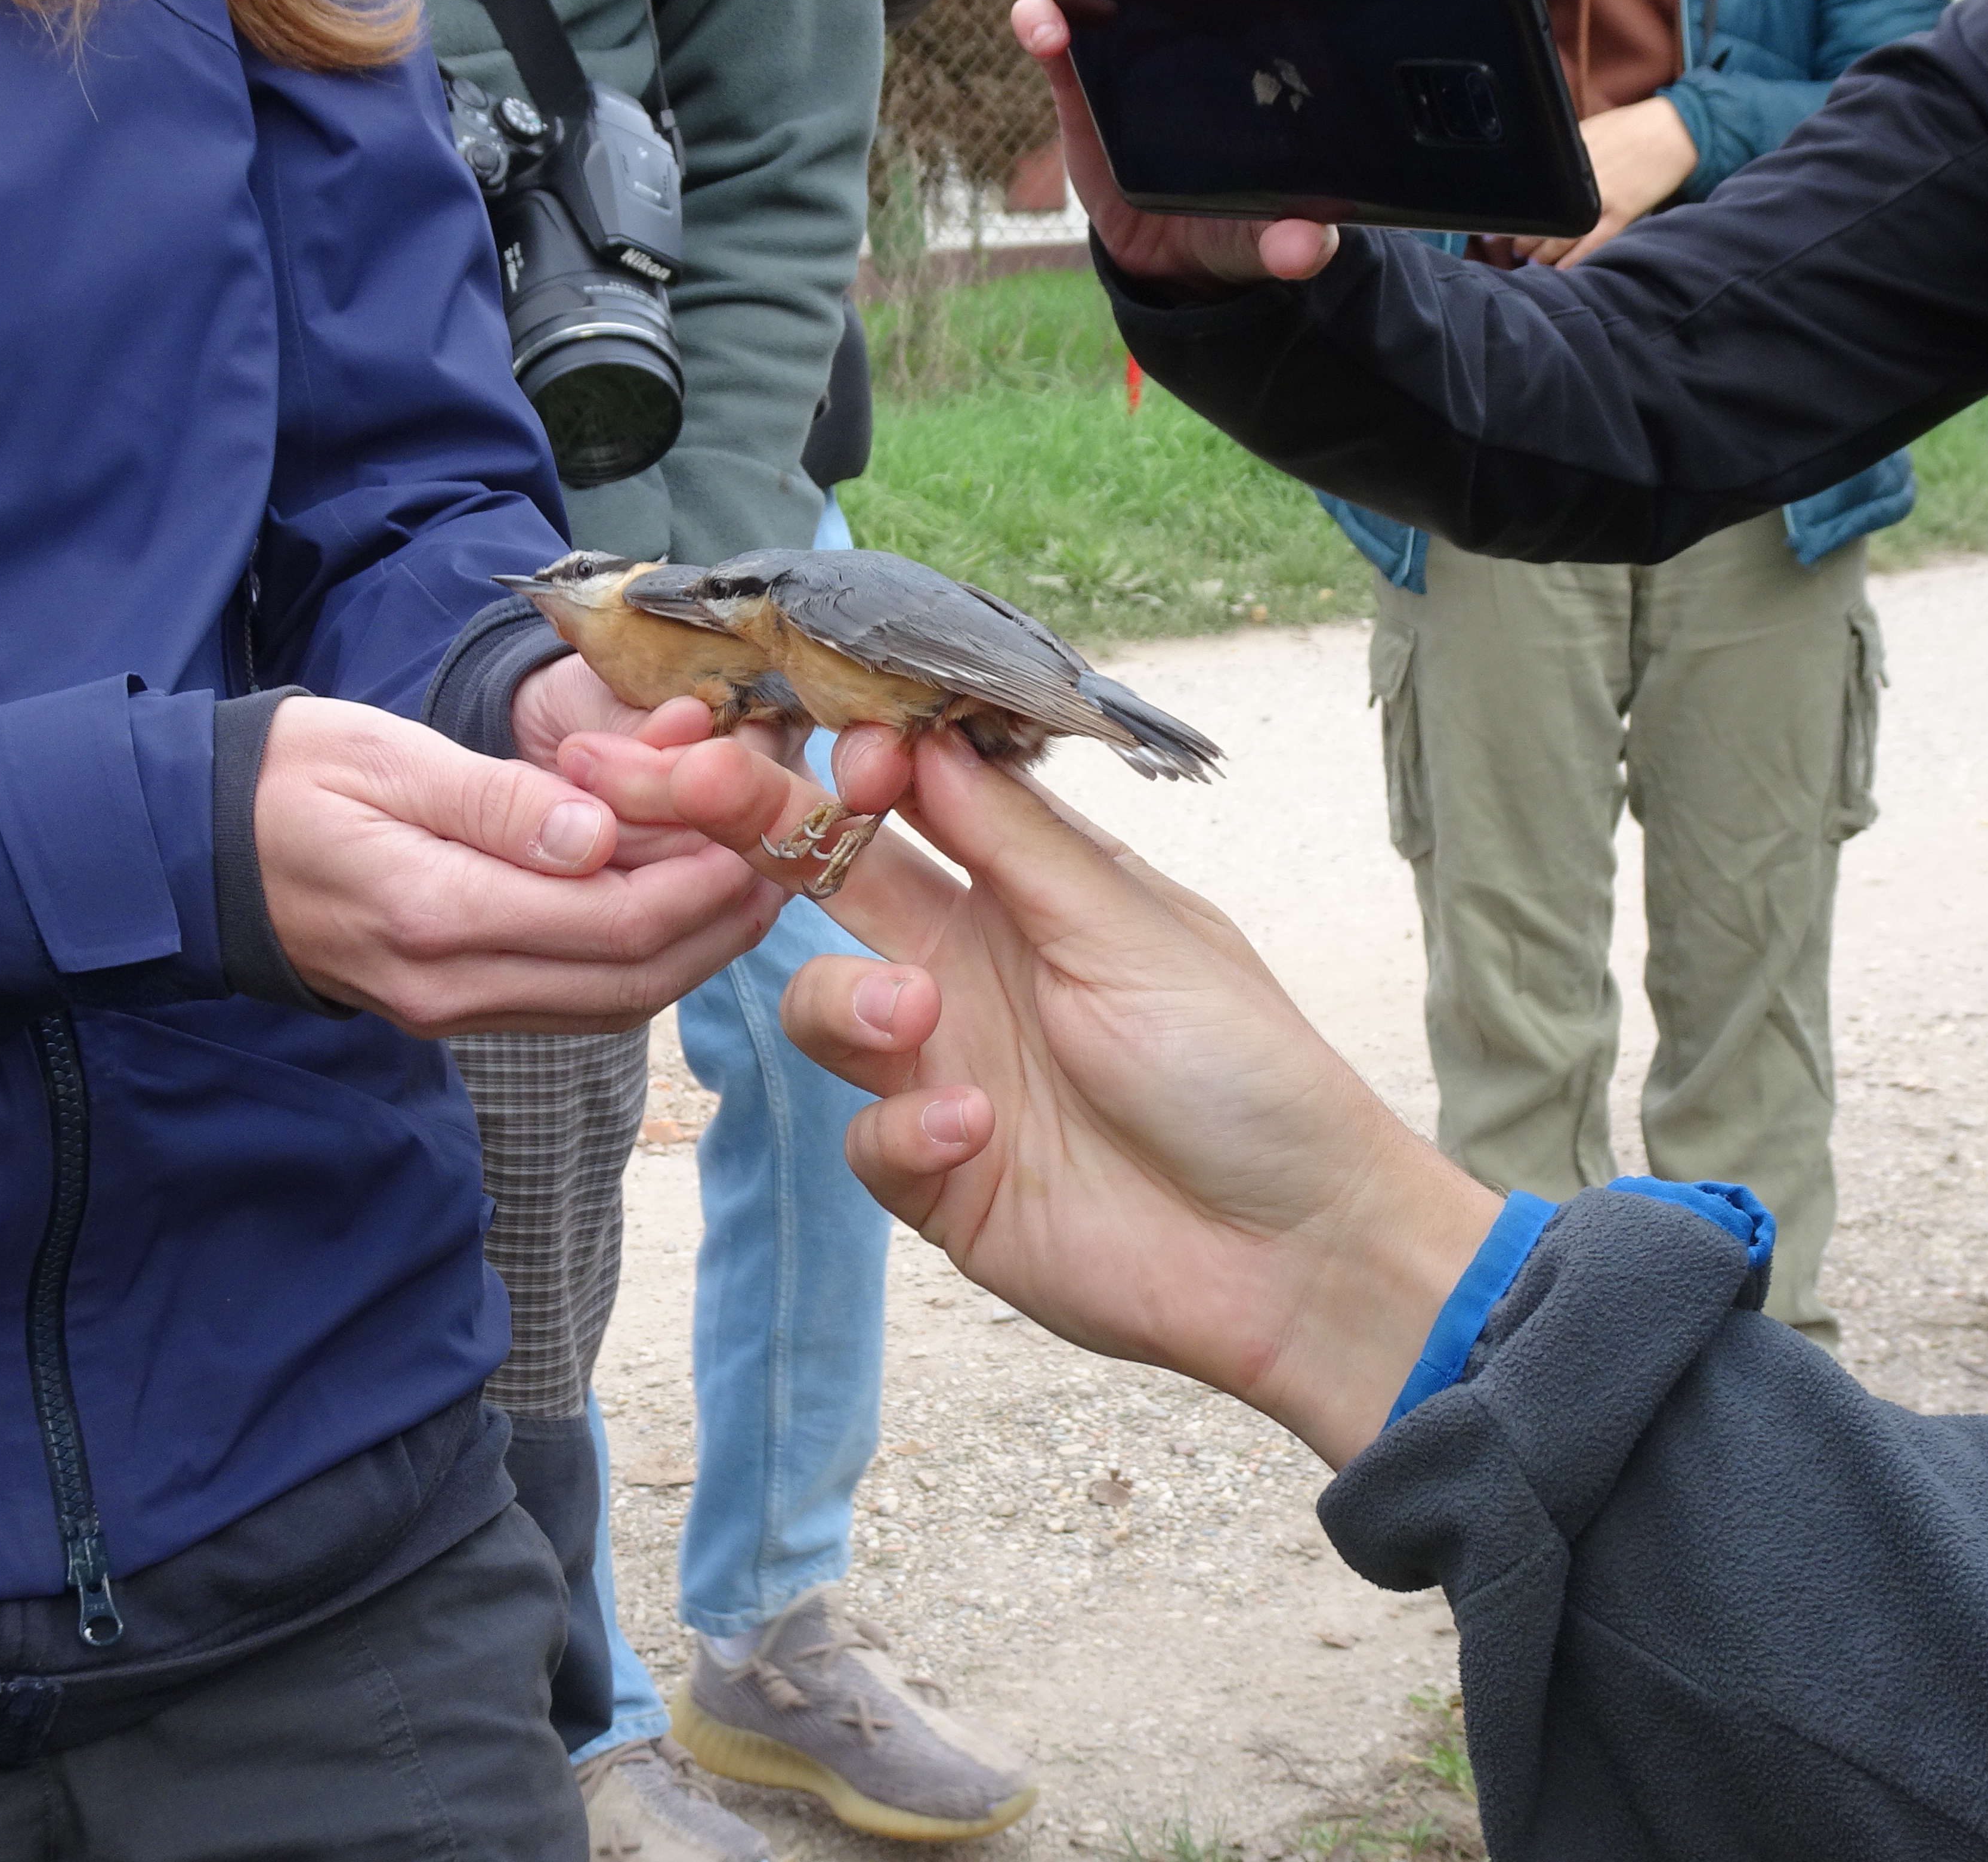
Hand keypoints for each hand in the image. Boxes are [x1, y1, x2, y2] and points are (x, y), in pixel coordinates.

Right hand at [254, 695, 780, 1035]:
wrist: (197, 848)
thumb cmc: (291, 779)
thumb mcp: (388, 758)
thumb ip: (499, 803)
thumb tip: (601, 835)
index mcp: (435, 913)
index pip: (612, 921)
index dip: (703, 884)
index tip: (760, 831)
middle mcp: (451, 985)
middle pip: (632, 979)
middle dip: (721, 925)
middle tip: (785, 861)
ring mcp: (452, 1010)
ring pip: (613, 1001)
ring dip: (693, 948)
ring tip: (752, 880)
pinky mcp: (456, 1010)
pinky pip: (574, 1001)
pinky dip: (639, 959)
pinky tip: (676, 906)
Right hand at [565, 725, 1501, 1468]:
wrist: (1289, 1250)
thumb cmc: (1241, 1070)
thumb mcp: (1134, 933)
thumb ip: (1018, 844)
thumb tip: (924, 737)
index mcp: (1027, 890)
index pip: (908, 802)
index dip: (857, 765)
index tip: (844, 755)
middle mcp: (971, 968)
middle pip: (834, 880)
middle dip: (763, 829)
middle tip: (698, 788)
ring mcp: (945, 1070)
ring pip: (822, 1006)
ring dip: (847, 1005)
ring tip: (911, 1023)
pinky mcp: (936, 1177)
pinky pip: (864, 1137)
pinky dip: (903, 1129)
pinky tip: (975, 1133)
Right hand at [1010, 0, 1338, 297]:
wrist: (1174, 258)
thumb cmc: (1233, 217)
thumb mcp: (1270, 228)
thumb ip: (1294, 234)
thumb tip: (1303, 248)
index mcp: (1250, 17)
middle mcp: (1183, 5)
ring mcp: (1122, 26)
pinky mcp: (1075, 66)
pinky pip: (1048, 12)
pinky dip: (1039, 11)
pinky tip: (1046, 33)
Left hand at [1488, 97, 1695, 269]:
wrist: (1674, 131)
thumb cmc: (1631, 128)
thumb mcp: (1590, 130)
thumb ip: (1565, 152)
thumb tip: (1539, 172)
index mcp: (1571, 157)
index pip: (1534, 192)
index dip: (1515, 213)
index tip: (1496, 226)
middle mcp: (1582, 181)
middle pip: (1544, 218)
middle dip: (1524, 238)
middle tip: (1512, 247)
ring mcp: (1603, 201)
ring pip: (1564, 236)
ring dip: (1543, 252)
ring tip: (1530, 261)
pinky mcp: (1622, 214)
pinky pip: (1594, 244)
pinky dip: (1575, 259)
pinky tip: (1562, 270)